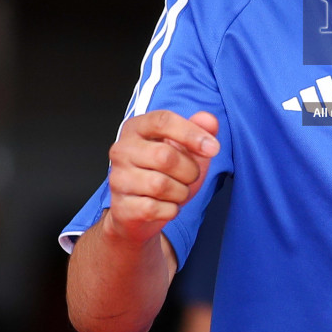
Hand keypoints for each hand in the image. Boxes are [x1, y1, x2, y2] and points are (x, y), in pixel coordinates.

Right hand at [103, 110, 219, 246]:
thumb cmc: (164, 173)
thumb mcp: (186, 148)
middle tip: (191, 176)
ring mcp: (118, 178)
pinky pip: (155, 208)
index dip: (191, 133)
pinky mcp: (121, 205)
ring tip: (178, 191)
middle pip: (164, 156)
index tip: (213, 148)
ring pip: (160, 185)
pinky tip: (167, 206)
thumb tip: (209, 121)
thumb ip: (199, 129)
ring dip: (181, 192)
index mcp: (137, 128)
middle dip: (189, 171)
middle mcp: (122, 150)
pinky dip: (171, 210)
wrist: (141, 210)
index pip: (163, 121)